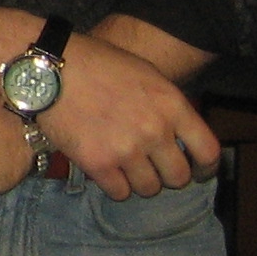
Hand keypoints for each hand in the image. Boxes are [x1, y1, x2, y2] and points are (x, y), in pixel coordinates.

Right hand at [39, 30, 220, 199]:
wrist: (49, 68)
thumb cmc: (96, 63)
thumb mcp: (145, 74)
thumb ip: (166, 105)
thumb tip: (177, 133)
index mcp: (171, 105)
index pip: (207, 151)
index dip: (206, 167)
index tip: (198, 171)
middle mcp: (154, 130)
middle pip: (178, 177)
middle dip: (168, 175)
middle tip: (153, 167)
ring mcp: (126, 149)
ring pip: (148, 188)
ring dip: (140, 181)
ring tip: (126, 167)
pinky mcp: (97, 163)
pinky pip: (119, 192)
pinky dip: (115, 185)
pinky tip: (106, 171)